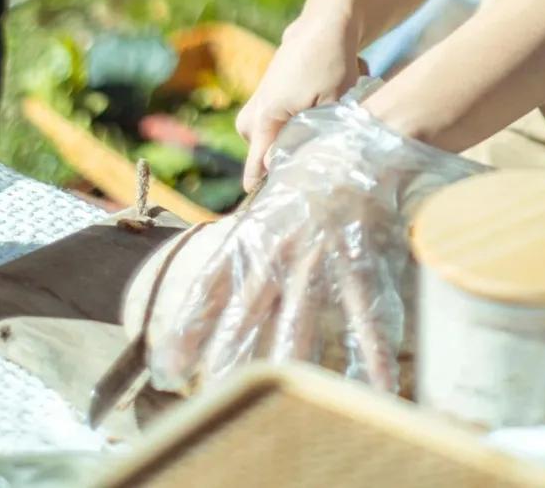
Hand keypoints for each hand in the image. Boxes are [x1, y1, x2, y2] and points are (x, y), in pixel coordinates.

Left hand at [143, 96, 481, 395]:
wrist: (361, 143)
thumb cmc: (310, 172)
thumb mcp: (269, 204)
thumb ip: (248, 243)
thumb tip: (220, 286)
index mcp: (253, 233)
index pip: (211, 286)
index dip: (188, 328)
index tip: (167, 366)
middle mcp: (279, 249)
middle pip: (247, 313)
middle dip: (228, 357)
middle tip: (212, 395)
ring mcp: (320, 257)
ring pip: (299, 321)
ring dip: (288, 363)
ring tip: (278, 400)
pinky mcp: (358, 261)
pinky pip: (365, 314)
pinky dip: (373, 352)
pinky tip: (377, 384)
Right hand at [236, 10, 365, 189]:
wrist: (327, 22)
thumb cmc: (330, 62)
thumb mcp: (331, 104)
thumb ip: (313, 136)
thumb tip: (292, 165)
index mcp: (268, 115)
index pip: (257, 161)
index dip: (259, 182)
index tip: (259, 200)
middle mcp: (258, 107)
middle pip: (257, 145)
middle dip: (275, 153)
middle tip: (299, 157)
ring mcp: (263, 95)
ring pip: (265, 129)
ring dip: (284, 132)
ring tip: (309, 126)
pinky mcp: (272, 87)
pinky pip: (273, 113)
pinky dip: (290, 115)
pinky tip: (315, 105)